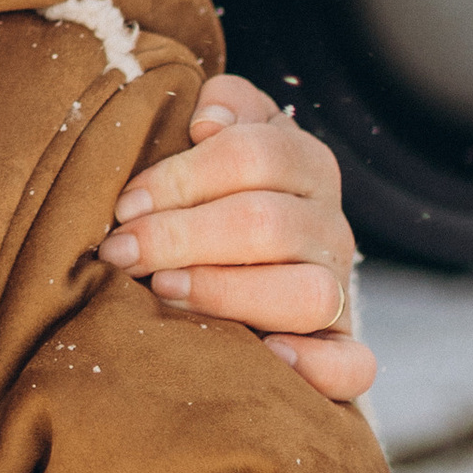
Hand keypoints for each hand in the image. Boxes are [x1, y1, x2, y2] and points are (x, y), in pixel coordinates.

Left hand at [99, 76, 374, 404]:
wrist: (251, 258)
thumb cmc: (215, 190)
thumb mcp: (221, 134)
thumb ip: (225, 105)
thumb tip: (209, 121)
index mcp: (305, 164)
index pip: (253, 155)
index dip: (182, 176)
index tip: (125, 205)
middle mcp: (330, 226)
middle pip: (267, 223)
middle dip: (180, 236)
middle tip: (121, 252)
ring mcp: (339, 289)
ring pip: (310, 293)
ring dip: (228, 292)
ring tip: (163, 291)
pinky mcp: (339, 347)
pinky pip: (351, 365)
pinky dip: (317, 366)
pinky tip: (268, 356)